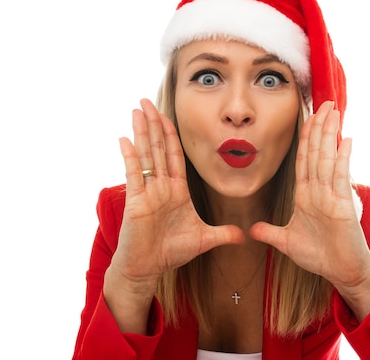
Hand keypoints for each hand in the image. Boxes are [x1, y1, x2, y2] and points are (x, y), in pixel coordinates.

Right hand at [109, 99, 244, 289]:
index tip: (168, 115)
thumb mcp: (204, 239)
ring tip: (137, 110)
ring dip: (142, 132)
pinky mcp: (135, 202)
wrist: (148, 269)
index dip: (172, 135)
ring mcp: (147, 192)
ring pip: (146, 155)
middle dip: (154, 124)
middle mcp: (160, 187)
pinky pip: (133, 175)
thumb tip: (244, 236)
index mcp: (176, 190)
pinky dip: (129, 156)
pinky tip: (125, 138)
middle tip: (147, 101)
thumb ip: (224, 234)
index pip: (174, 156)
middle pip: (158, 148)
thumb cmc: (171, 253)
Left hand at [249, 101, 369, 317]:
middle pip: (317, 152)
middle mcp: (320, 191)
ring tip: (333, 111)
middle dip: (319, 127)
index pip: (303, 160)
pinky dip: (342, 158)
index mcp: (307, 196)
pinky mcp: (343, 205)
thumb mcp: (287, 242)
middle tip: (324, 103)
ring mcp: (332, 195)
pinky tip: (345, 139)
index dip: (304, 139)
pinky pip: (340, 177)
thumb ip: (270, 233)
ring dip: (330, 134)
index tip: (306, 118)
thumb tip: (251, 230)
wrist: (341, 272)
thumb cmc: (319, 256)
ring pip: (328, 158)